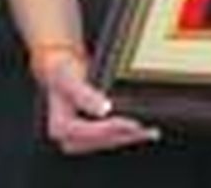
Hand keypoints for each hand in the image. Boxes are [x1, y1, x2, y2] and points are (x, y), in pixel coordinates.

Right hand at [41, 55, 159, 154]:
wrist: (60, 68)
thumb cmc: (62, 72)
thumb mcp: (68, 79)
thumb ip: (84, 95)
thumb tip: (103, 109)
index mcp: (60, 126)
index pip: (85, 132)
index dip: (106, 129)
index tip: (128, 123)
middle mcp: (69, 138)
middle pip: (100, 141)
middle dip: (122, 136)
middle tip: (144, 128)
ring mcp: (81, 138)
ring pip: (108, 142)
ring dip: (129, 138)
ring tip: (150, 131)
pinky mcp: (92, 135)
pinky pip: (111, 138)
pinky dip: (128, 135)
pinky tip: (144, 131)